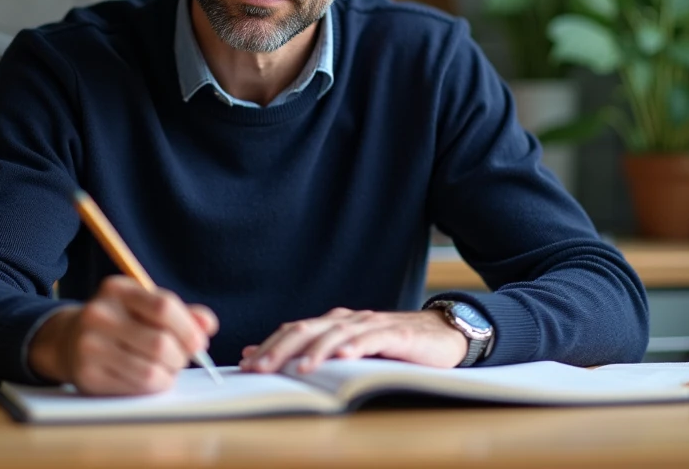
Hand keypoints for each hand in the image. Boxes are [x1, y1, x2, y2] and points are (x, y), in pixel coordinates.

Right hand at [28, 275, 217, 395]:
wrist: (68, 340)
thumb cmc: (119, 321)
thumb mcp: (144, 306)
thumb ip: (180, 313)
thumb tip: (208, 325)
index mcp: (117, 290)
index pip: (163, 307)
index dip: (189, 328)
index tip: (200, 343)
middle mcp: (99, 314)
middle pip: (160, 343)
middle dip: (181, 356)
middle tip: (181, 359)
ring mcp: (90, 346)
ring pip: (150, 370)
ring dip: (169, 374)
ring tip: (167, 369)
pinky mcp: (88, 375)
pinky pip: (136, 387)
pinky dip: (153, 386)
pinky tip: (150, 378)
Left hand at [239, 308, 467, 374]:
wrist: (441, 335)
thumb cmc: (393, 347)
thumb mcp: (351, 350)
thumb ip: (314, 352)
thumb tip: (266, 359)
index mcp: (334, 323)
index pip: (294, 331)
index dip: (269, 346)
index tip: (246, 365)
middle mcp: (349, 320)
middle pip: (308, 329)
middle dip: (281, 348)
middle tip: (260, 368)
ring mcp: (372, 325)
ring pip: (337, 334)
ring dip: (316, 350)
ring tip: (299, 368)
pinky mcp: (398, 335)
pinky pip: (374, 339)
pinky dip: (358, 346)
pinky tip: (345, 356)